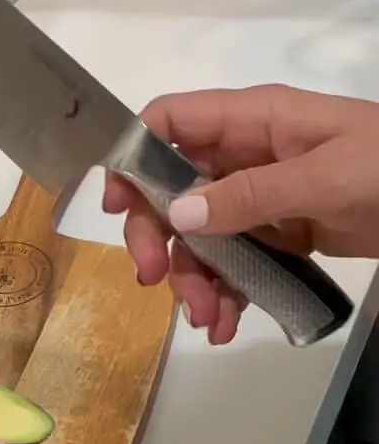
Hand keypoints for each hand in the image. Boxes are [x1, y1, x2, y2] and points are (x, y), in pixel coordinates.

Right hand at [104, 85, 378, 343]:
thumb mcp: (326, 176)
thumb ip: (252, 195)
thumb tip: (179, 213)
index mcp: (255, 120)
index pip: (170, 121)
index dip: (133, 156)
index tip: (117, 208)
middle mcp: (248, 155)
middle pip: (172, 189)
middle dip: (158, 236)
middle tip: (153, 279)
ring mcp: (263, 197)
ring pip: (200, 235)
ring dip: (193, 278)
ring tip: (206, 319)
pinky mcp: (282, 234)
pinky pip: (235, 262)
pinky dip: (225, 293)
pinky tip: (227, 324)